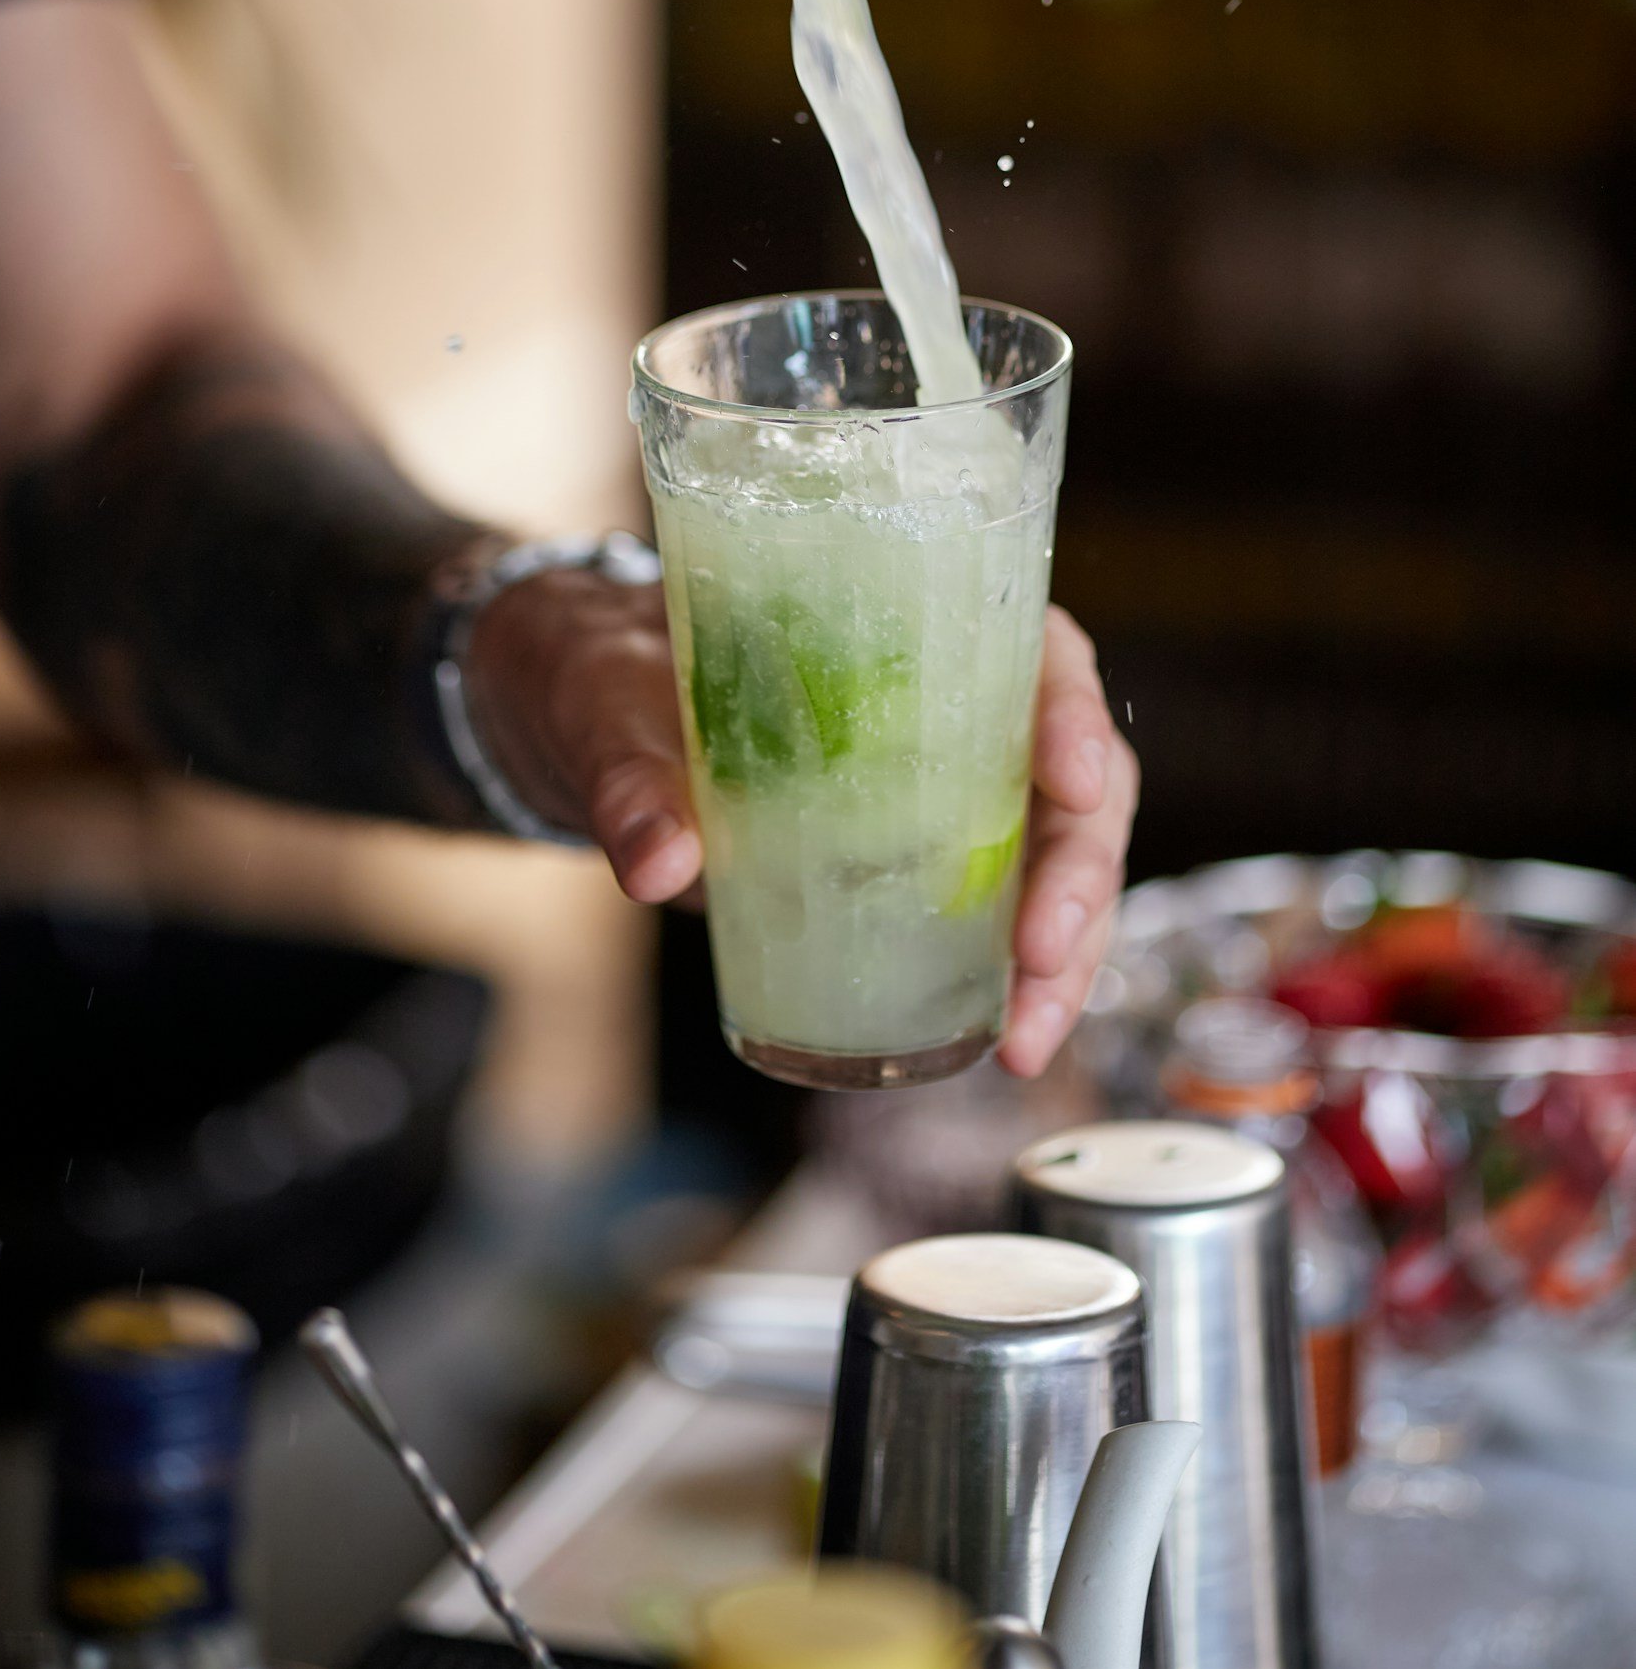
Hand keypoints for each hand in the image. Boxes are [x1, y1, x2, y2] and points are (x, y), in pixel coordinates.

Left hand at [468, 574, 1137, 1071]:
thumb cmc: (613, 679)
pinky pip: (1005, 916)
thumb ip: (632, 776)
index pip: (1040, 655)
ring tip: (1026, 1037)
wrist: (587, 726)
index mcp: (918, 626)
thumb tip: (658, 863)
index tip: (1071, 783)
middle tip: (1041, 957)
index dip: (1075, 717)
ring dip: (1069, 949)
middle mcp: (961, 706)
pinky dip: (1021, 981)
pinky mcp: (920, 865)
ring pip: (1060, 859)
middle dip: (1081, 875)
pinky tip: (1007, 1042)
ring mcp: (952, 791)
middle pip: (1075, 780)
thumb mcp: (611, 709)